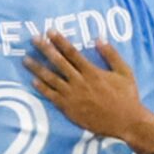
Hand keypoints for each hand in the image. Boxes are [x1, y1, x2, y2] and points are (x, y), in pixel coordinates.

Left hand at [24, 32, 151, 142]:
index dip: (59, 41)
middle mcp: (80, 82)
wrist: (126, 122)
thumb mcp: (125, 72)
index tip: (49, 31)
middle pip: (58, 62)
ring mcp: (73, 96)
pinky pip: (52, 97)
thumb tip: (99, 38)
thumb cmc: (127, 97)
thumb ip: (111, 55)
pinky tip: (34, 81)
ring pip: (51, 79)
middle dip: (44, 49)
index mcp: (92, 72)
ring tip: (26, 59)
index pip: (71, 52)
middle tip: (33, 39)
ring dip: (37, 68)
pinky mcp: (69, 109)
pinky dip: (42, 89)